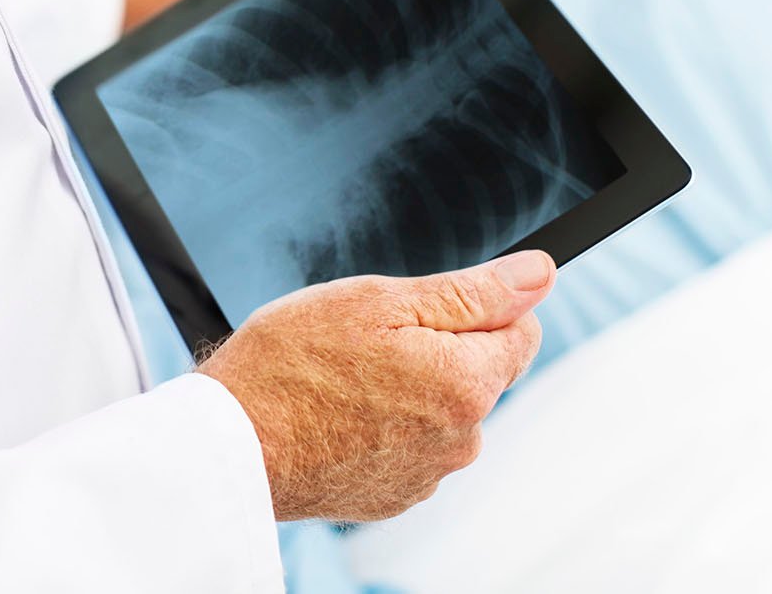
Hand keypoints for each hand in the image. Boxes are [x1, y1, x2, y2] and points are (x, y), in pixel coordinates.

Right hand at [198, 249, 554, 523]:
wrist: (231, 445)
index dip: (479, 307)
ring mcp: (426, 476)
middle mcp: (460, 440)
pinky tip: (336, 413)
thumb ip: (472, 292)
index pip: (522, 332)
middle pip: (479, 373)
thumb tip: (540, 275)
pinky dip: (383, 426)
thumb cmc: (293, 364)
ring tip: (342, 377)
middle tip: (369, 337)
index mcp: (466, 384)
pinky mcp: (393, 496)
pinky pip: (409, 445)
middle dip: (439, 347)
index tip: (428, 305)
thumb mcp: (381, 301)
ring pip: (440, 410)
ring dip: (409, 388)